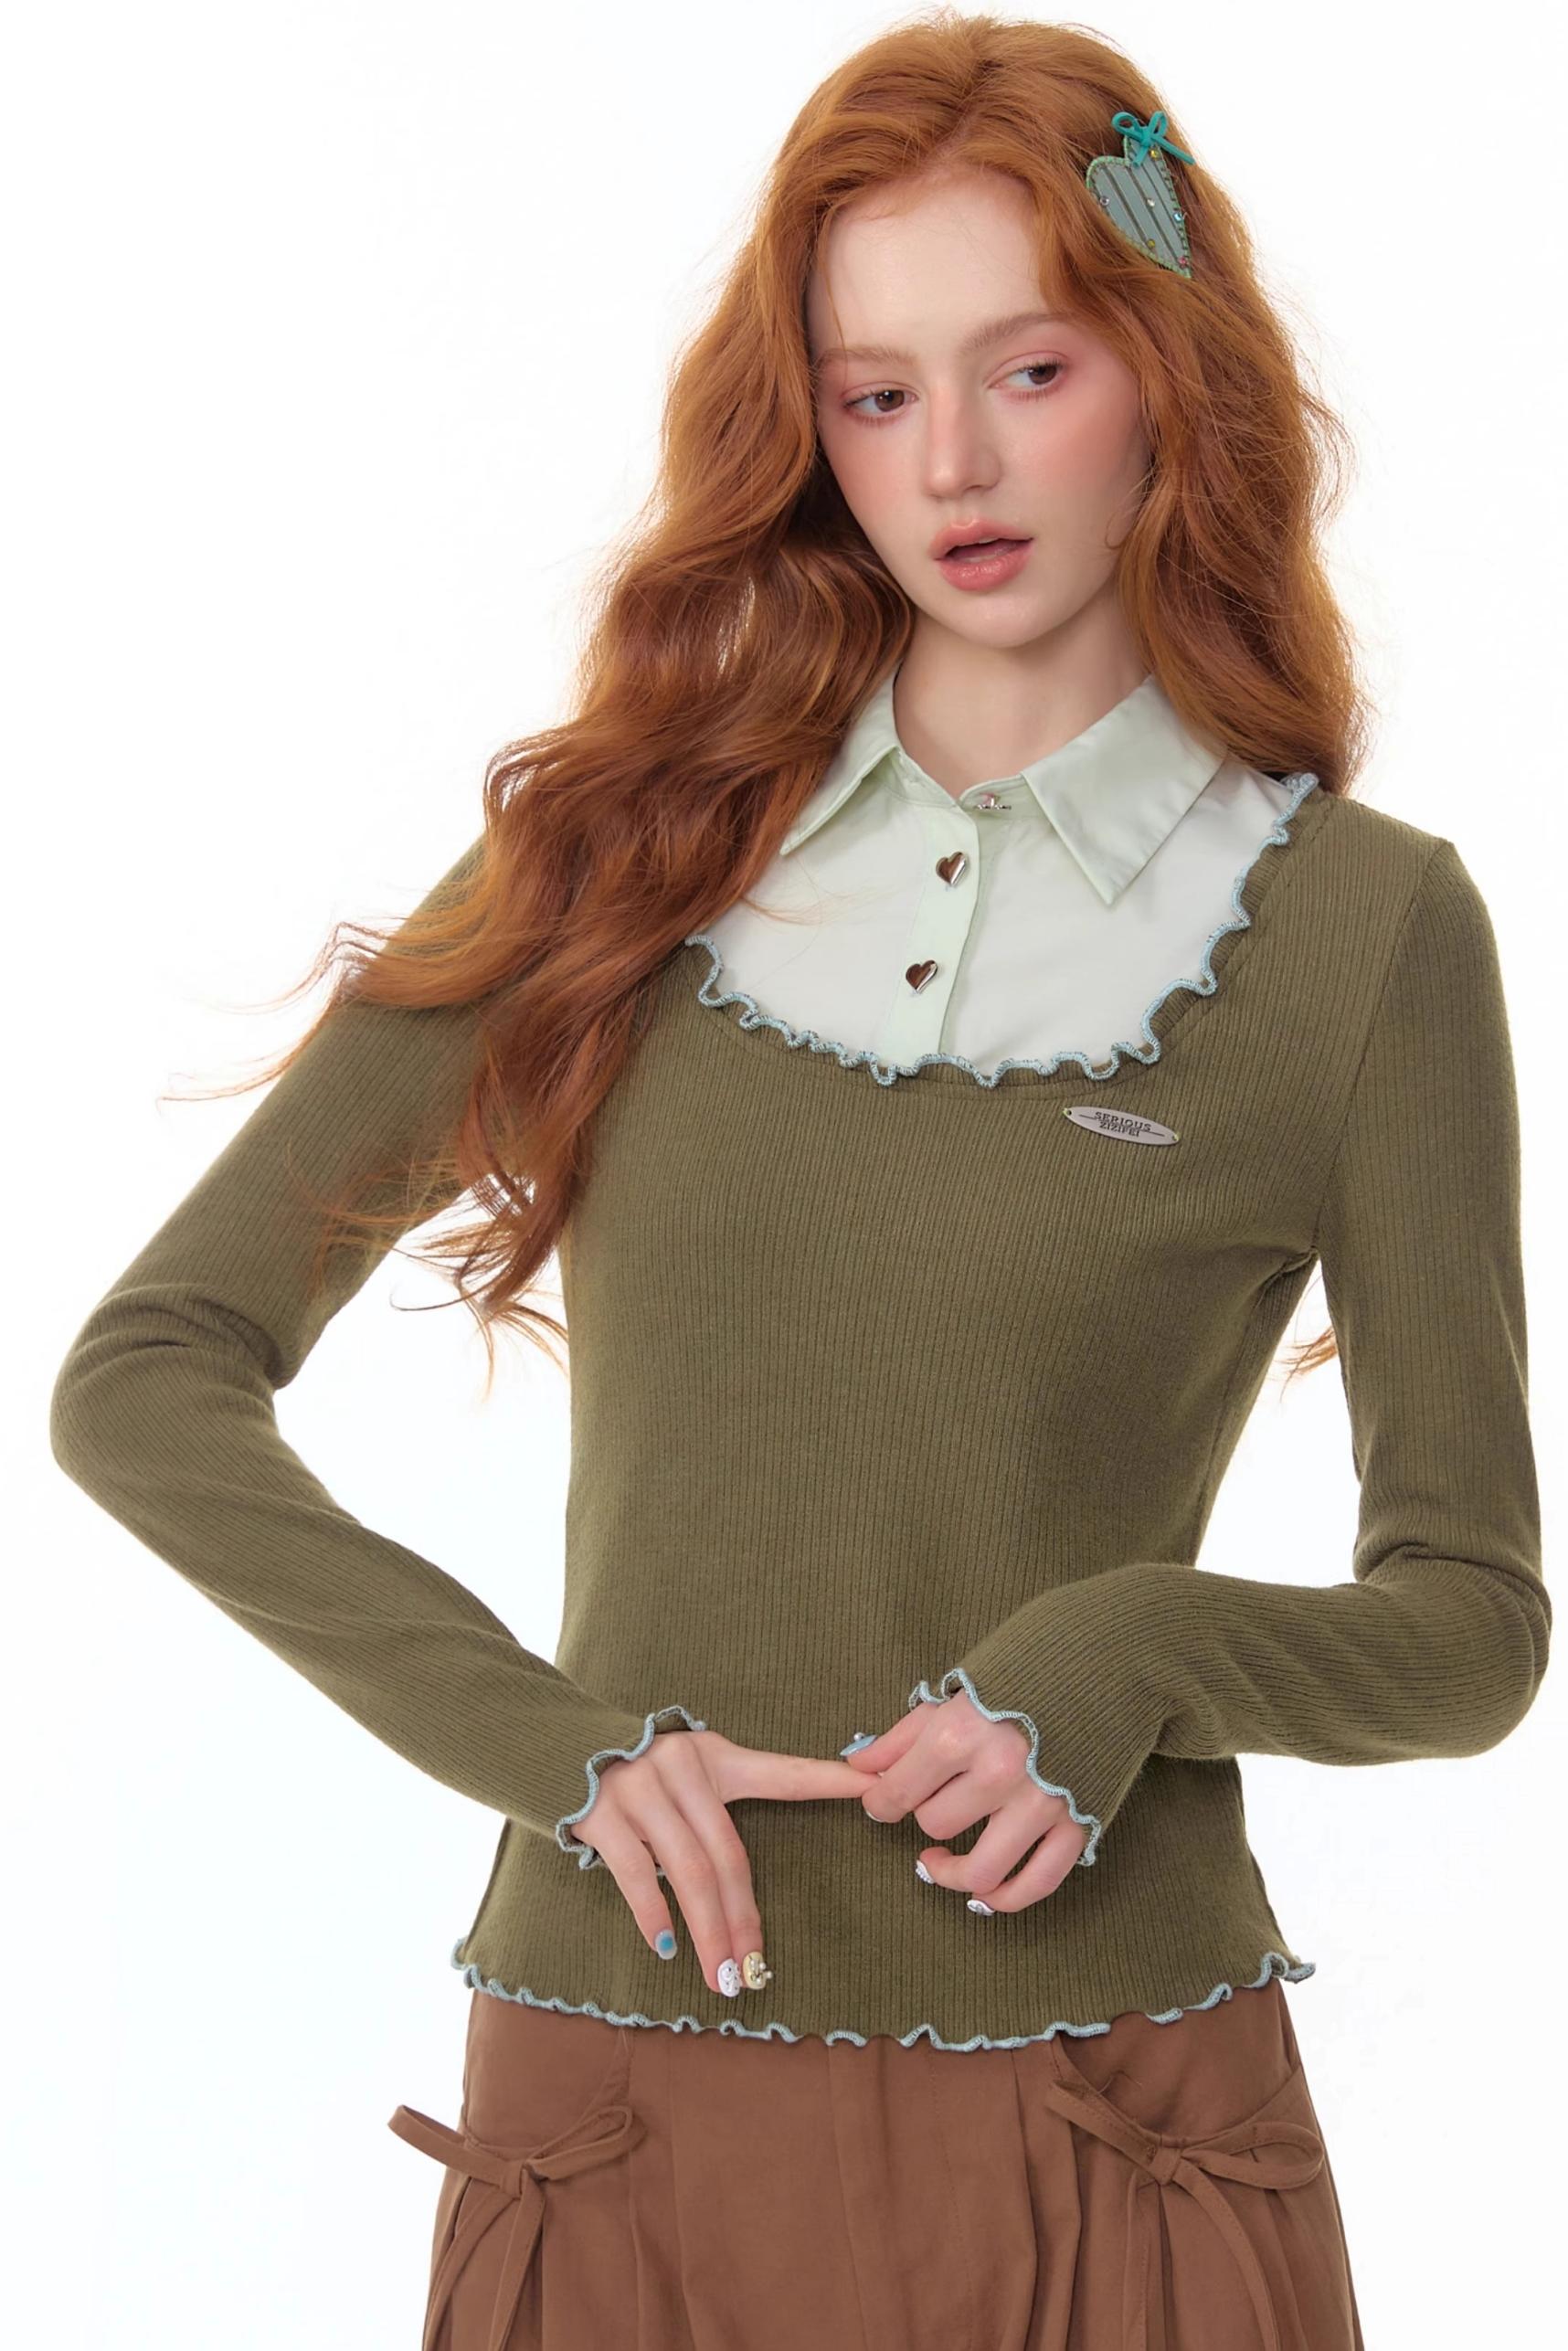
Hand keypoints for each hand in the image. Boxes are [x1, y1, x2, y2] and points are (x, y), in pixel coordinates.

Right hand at [565, 1728, 871, 1994]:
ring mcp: (641, 1792)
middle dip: (743, 1919)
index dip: (826, 1779)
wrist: (561, 1747)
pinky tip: (667, 1947)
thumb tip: (753, 1867)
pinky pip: (634, 1875)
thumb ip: (722, 1800)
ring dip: (706, 1932)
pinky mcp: (602, 1816)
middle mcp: (681, 1770)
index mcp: (714, 1758)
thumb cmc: (639, 1770)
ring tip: (721, 1975)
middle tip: (754, 1968)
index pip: (780, 1772)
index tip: (870, 1788)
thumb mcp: (689, 1767)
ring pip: (687, 1873)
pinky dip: (653, 1916)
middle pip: (727, 1856)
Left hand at [841, 1689, 1088, 1909]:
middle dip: (926, 1815)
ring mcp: (1041, 1804)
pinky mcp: (1076, 1825)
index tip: (881, 1803)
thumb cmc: (1018, 1678)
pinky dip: (1006, 1898)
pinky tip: (984, 1891)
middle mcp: (999, 1773)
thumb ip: (902, 1737)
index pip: (899, 1792)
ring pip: (980, 1870)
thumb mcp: (953, 1697)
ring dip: (952, 1873)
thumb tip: (858, 1768)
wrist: (1098, 1667)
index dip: (880, 1803)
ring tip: (937, 1863)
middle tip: (933, 1800)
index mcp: (961, 1734)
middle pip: (936, 1825)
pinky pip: (1037, 1884)